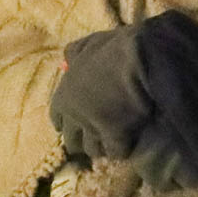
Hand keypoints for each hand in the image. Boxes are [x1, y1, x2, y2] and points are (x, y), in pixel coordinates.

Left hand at [48, 27, 150, 162]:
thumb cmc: (114, 48)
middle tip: (96, 134)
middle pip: (71, 140)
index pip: (57, 119)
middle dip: (82, 138)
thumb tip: (65, 62)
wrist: (140, 58)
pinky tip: (129, 143)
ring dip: (102, 146)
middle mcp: (75, 116)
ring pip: (92, 149)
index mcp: (64, 95)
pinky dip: (121, 149)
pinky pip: (115, 152)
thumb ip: (75, 54)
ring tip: (113, 141)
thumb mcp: (89, 44)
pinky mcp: (117, 138)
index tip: (76, 122)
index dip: (67, 121)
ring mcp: (95, 129)